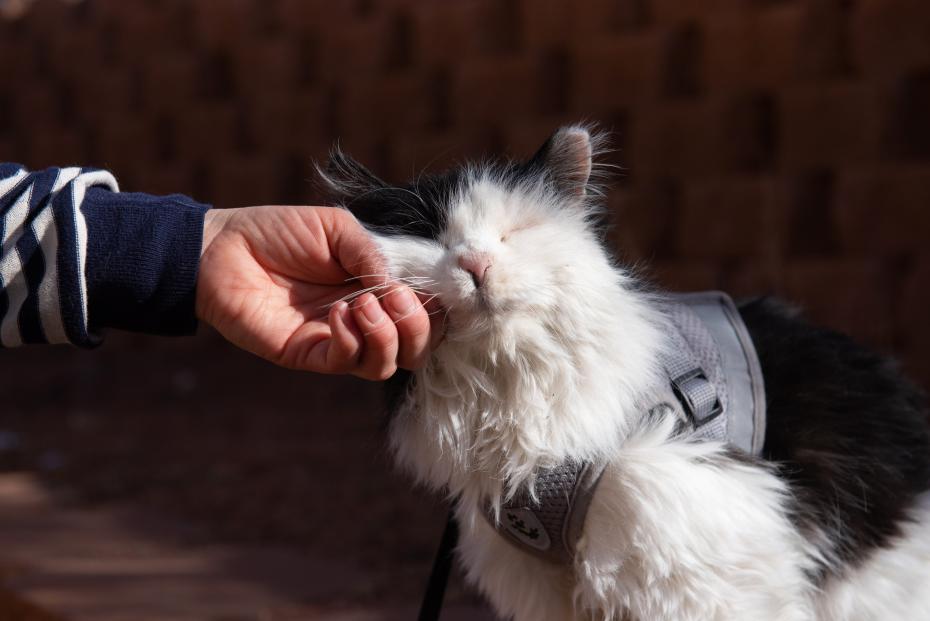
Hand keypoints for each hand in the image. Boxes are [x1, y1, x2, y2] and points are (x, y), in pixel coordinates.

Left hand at [196, 206, 439, 378]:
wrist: (222, 247)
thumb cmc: (279, 231)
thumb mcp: (337, 228)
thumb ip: (372, 254)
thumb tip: (401, 288)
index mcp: (378, 288)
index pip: (427, 314)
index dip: (436, 307)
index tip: (424, 285)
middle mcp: (365, 320)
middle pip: (415, 350)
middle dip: (418, 328)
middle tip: (395, 298)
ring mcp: (338, 340)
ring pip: (385, 365)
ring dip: (386, 335)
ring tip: (362, 302)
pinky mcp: (308, 354)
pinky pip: (345, 362)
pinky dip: (351, 339)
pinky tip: (337, 312)